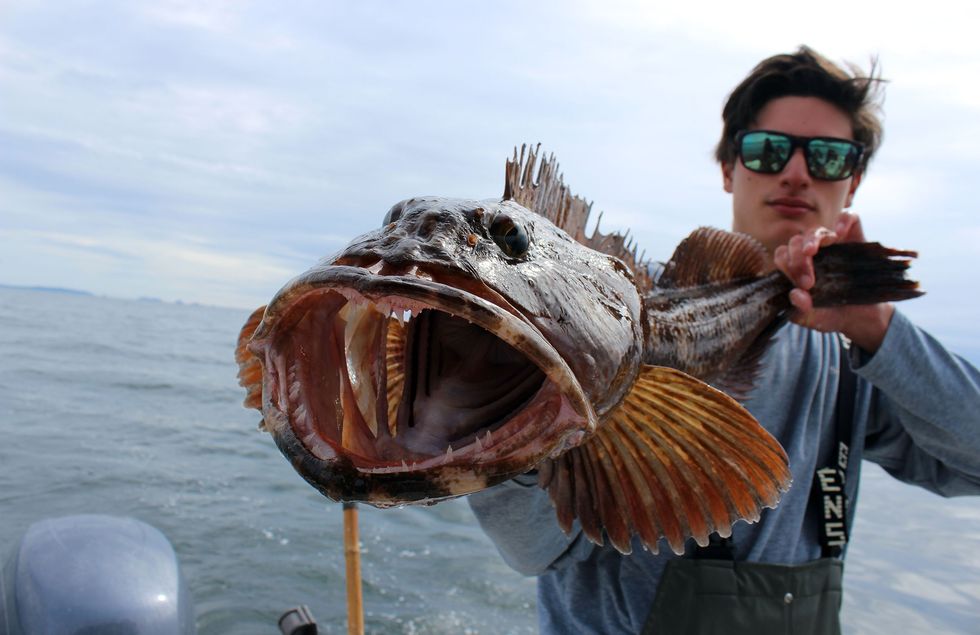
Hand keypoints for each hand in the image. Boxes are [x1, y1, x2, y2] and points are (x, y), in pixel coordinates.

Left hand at [772, 212, 893, 352]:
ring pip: (816, 230)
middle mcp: (813, 253)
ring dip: (811, 239)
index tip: (804, 285)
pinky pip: (849, 218)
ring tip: (812, 251)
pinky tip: (840, 234)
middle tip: (809, 280)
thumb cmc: (833, 314)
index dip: (787, 266)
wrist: (863, 316)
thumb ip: (802, 311)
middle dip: (796, 258)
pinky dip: (843, 221)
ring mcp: (834, 244)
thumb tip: (794, 294)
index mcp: (797, 268)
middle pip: (796, 241)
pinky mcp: (856, 238)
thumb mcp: (816, 319)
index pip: (783, 256)